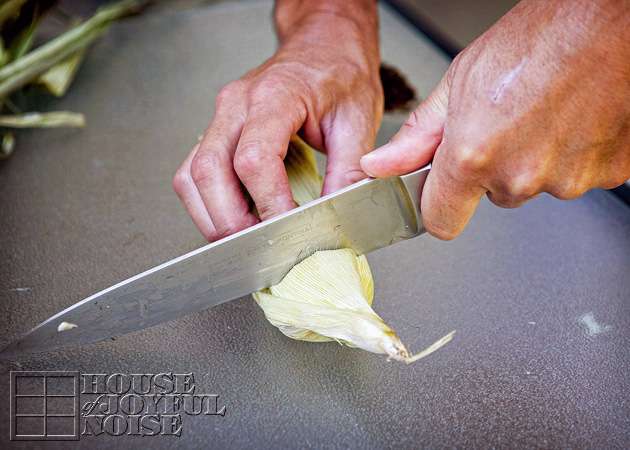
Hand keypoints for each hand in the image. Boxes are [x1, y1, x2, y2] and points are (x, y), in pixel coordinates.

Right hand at [173, 0, 381, 241]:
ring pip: (192, 176)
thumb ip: (347, 173)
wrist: (324, 46)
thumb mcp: (358, 122)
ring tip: (246, 237)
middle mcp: (237, 105)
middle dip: (230, 221)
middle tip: (260, 246)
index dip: (268, 202)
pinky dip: (209, 203)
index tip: (288, 228)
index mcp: (276, 96)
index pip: (254, 159)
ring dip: (213, 216)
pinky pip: (195, 173)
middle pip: (209, 172)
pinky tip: (235, 215)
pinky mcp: (218, 130)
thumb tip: (332, 219)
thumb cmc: (340, 75)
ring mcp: (222, 117)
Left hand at [361, 0, 629, 239]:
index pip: (441, 222)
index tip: (443, 194)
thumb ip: (417, 137)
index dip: (440, 207)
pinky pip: (576, 176)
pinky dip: (572, 155)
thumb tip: (381, 166)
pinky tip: (572, 119)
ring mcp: (567, 179)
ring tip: (542, 113)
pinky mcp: (607, 175)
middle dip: (493, 169)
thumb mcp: (459, 82)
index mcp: (473, 157)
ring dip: (534, 161)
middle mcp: (520, 177)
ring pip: (534, 186)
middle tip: (506, 123)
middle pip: (493, 197)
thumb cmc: (539, 37)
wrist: (610, 19)